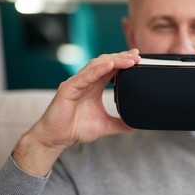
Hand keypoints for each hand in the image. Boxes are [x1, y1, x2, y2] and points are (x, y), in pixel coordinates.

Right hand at [12, 50, 139, 175]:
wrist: (57, 138)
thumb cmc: (76, 129)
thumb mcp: (105, 126)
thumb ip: (120, 124)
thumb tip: (136, 125)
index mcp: (94, 86)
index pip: (111, 69)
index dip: (124, 61)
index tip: (138, 58)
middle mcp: (86, 81)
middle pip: (105, 63)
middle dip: (122, 57)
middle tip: (137, 55)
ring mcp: (77, 83)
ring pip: (96, 66)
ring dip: (114, 61)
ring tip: (129, 60)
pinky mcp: (69, 89)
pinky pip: (85, 76)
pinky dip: (98, 70)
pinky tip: (110, 65)